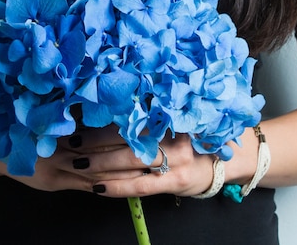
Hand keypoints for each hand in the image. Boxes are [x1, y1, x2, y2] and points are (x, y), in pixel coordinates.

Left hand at [33, 126, 216, 197]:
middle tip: (70, 141)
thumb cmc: (193, 137)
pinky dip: (117, 186)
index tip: (79, 119)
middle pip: (124, 137)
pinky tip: (98, 187)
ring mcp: (173, 159)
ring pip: (129, 161)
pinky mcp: (174, 181)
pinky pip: (140, 185)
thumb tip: (111, 109)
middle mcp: (169, 134)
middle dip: (93, 141)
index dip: (102, 119)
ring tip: (76, 163)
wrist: (227, 158)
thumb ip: (149, 116)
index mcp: (166, 115)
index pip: (128, 116)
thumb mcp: (175, 120)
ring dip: (99, 163)